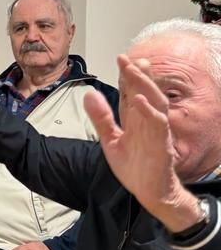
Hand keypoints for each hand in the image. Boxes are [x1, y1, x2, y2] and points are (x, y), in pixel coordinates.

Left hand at [83, 54, 195, 231]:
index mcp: (135, 120)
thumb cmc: (134, 166)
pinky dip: (149, 111)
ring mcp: (156, 131)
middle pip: (145, 92)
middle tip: (126, 58)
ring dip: (144, 85)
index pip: (132, 93)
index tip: (121, 59)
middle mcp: (147, 121)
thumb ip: (100, 118)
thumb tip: (89, 95)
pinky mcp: (161, 143)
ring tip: (134, 70)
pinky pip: (158, 124)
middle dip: (136, 74)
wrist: (148, 191)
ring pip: (155, 101)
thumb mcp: (109, 140)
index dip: (127, 76)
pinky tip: (140, 100)